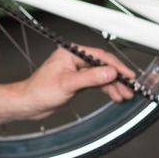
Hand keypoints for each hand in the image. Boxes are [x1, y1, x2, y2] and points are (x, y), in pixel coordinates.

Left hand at [17, 46, 134, 119]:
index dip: (116, 66)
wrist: (28, 104)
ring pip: (101, 76)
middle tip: (129, 87)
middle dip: (117, 78)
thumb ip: (91, 77)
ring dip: (113, 86)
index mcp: (72, 53)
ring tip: (124, 95)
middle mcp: (75, 59)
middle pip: (103, 66)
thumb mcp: (68, 84)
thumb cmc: (39, 91)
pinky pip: (96, 83)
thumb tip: (109, 72)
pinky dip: (106, 89)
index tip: (128, 75)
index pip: (100, 57)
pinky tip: (114, 95)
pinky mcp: (77, 81)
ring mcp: (77, 70)